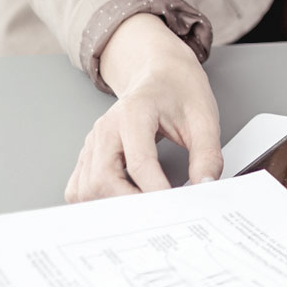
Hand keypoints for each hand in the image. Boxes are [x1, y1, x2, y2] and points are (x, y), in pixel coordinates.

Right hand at [66, 12, 222, 201]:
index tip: (175, 207)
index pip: (139, 162)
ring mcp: (93, 143)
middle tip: (159, 213)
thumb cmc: (179, 91)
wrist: (160, 74)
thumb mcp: (204, 116)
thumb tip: (204, 185)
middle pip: (102, 180)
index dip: (157, 191)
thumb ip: (207, 153)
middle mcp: (106, 129)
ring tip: (143, 209)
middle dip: (130, 203)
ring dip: (112, 205)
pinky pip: (79, 187)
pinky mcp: (88, 155)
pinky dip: (97, 202)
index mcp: (134, 113)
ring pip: (86, 188)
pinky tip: (123, 201)